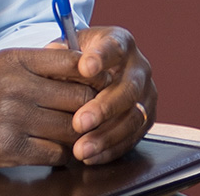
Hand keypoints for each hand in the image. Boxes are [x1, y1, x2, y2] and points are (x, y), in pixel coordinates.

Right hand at [0, 48, 97, 169]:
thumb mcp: (1, 64)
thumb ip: (40, 61)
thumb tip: (79, 56)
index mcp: (16, 60)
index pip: (74, 62)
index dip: (95, 75)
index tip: (100, 85)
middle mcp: (15, 86)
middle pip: (79, 97)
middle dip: (92, 109)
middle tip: (95, 116)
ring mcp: (11, 118)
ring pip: (71, 128)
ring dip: (78, 135)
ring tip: (78, 134)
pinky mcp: (7, 148)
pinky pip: (54, 152)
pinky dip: (60, 153)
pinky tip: (53, 149)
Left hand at [46, 25, 155, 163]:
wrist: (96, 69)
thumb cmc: (79, 58)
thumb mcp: (68, 47)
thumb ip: (59, 53)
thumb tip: (52, 56)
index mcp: (121, 43)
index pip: (114, 47)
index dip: (102, 57)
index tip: (85, 67)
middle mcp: (139, 67)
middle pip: (129, 88)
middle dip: (104, 108)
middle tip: (79, 122)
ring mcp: (147, 94)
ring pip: (134, 117)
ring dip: (107, 136)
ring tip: (82, 148)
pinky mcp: (147, 117)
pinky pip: (134, 137)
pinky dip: (112, 149)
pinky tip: (92, 156)